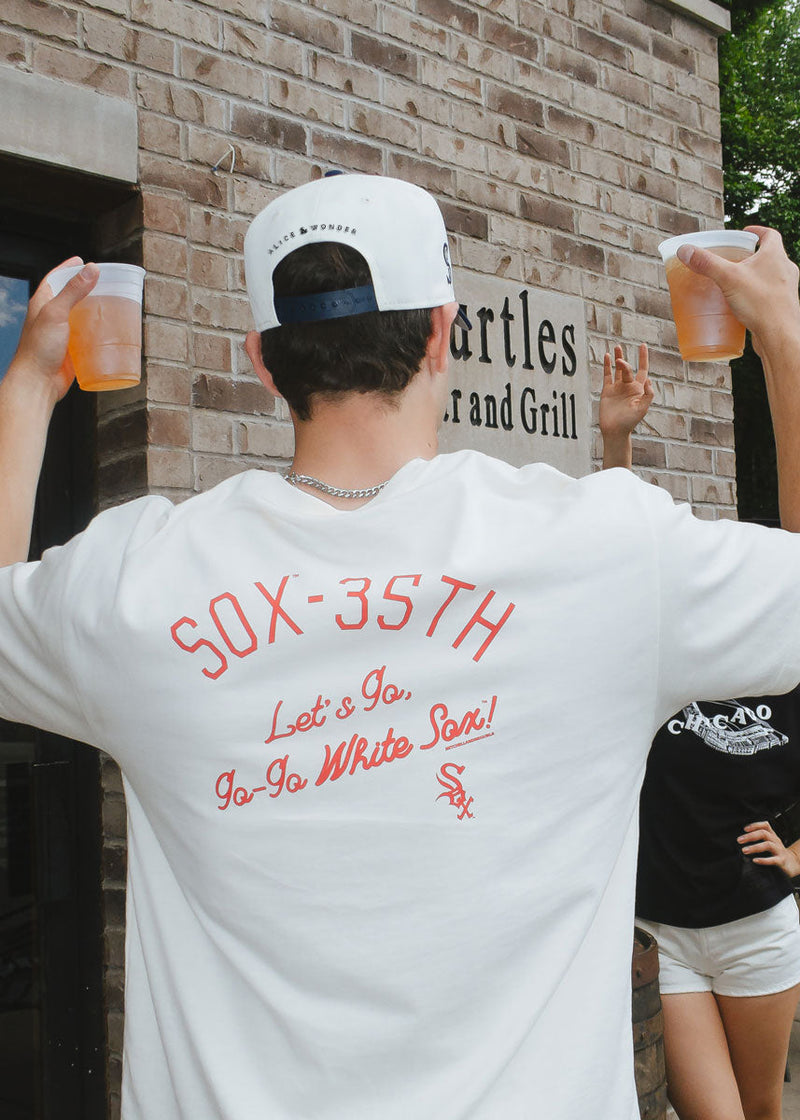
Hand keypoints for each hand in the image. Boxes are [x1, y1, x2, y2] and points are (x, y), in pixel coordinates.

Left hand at [7, 258, 98, 401]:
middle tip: (105, 283)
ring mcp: (61, 334)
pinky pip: (86, 336)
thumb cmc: (39, 349)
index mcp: (42, 304)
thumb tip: (92, 269)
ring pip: (80, 317)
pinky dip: (97, 332)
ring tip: (112, 305)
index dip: (68, 268)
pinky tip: (109, 332)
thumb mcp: (56, 313)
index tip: (82, 261)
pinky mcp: (71, 349)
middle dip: (86, 289)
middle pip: (70, 297)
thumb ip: (73, 291)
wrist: (38, 383)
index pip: (55, 279)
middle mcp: (51, 317)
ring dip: (94, 311)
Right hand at [600, 343, 652, 442]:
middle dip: (624, 361)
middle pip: (628, 368)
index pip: (642, 369)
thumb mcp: (642, 408)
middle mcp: (628, 386)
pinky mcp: (607, 391)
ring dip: (617, 358)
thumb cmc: (630, 422)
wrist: (615, 431)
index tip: (642, 345)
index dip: (643, 357)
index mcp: (639, 389)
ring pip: (617, 369)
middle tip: (620, 356)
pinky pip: (607, 375)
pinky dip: (607, 366)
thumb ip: (648, 394)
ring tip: (616, 347)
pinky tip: (607, 356)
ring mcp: (618, 388)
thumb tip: (648, 379)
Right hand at [675, 227, 799, 358]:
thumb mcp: (728, 279)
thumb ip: (707, 263)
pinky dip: (757, 294)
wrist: (780, 336)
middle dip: (752, 255)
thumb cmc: (761, 304)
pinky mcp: (783, 306)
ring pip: (770, 275)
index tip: (746, 232)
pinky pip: (769, 294)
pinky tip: (743, 304)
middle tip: (734, 259)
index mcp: (776, 256)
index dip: (757, 231)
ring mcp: (786, 288)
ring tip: (736, 283)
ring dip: (755, 275)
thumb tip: (685, 251)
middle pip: (769, 255)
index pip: (770, 235)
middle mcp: (785, 269)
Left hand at [738, 820, 799, 878]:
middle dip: (750, 836)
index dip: (755, 825)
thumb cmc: (777, 853)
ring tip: (744, 850)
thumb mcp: (770, 844)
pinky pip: (773, 859)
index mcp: (772, 836)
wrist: (792, 864)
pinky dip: (763, 860)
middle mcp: (776, 841)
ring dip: (754, 847)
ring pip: (768, 845)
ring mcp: (779, 851)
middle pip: (764, 834)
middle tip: (739, 840)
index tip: (745, 829)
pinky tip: (755, 860)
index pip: (765, 826)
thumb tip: (742, 840)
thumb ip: (760, 840)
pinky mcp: (782, 861)